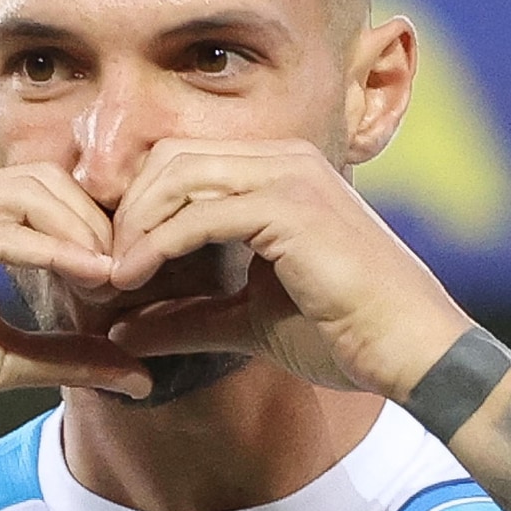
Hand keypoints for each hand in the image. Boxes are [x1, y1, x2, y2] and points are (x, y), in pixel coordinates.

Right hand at [0, 166, 151, 470]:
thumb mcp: (8, 360)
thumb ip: (68, 354)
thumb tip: (141, 373)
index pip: (42, 192)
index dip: (95, 226)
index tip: (135, 273)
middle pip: (43, 180)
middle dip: (98, 222)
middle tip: (136, 271)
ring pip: (27, 194)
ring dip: (82, 232)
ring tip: (118, 277)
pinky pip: (1, 232)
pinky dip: (54, 252)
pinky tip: (91, 276)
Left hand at [104, 140, 470, 399]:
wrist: (411, 351)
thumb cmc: (345, 335)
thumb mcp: (248, 324)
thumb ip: (188, 318)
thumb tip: (121, 331)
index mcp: (280, 174)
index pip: (182, 166)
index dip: (136, 209)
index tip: (108, 263)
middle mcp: (284, 160)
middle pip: (170, 159)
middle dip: (124, 211)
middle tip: (98, 266)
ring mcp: (289, 176)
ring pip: (177, 176)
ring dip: (133, 226)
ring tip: (110, 277)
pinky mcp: (289, 206)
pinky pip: (198, 214)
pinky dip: (155, 245)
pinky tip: (132, 280)